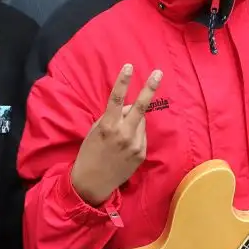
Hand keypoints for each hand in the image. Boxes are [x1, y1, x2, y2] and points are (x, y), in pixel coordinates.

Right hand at [69, 64, 162, 206]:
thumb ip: (111, 117)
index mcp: (108, 126)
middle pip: (140, 107)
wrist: (92, 182)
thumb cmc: (90, 153)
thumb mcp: (95, 131)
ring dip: (134, 120)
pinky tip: (124, 145)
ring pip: (140, 121)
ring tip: (119, 135)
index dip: (123, 81)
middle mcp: (124, 134)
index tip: (129, 66)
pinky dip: (135, 134)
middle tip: (158, 73)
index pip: (117, 99)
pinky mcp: (141, 153)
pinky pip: (141, 135)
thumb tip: (129, 108)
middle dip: (149, 88)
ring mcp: (135, 144)